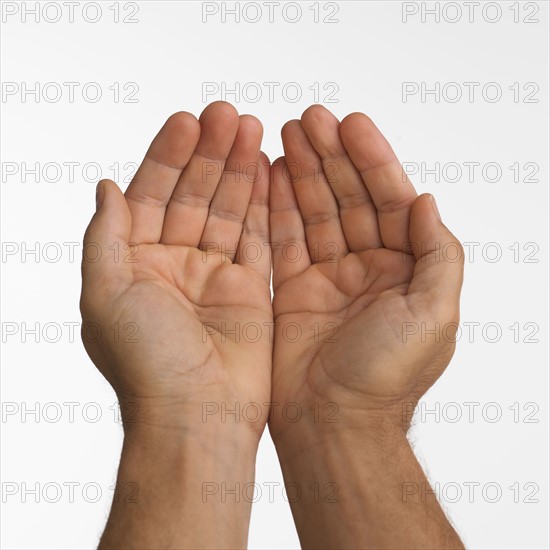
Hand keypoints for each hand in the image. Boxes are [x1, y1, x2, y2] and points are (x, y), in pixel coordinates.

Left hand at [80, 102, 271, 439]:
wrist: (198, 415)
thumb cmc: (146, 362)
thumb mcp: (106, 292)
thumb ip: (106, 236)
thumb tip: (106, 186)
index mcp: (136, 263)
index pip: (151, 194)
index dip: (168, 157)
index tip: (188, 121)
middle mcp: (175, 265)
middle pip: (194, 195)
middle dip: (209, 154)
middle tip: (228, 114)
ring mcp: (215, 275)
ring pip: (228, 210)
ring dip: (238, 170)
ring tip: (252, 128)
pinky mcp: (251, 289)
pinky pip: (258, 237)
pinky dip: (262, 204)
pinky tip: (267, 170)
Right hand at [269, 104, 463, 441]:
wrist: (333, 424)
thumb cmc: (385, 378)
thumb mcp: (434, 313)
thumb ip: (439, 254)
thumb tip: (428, 201)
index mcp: (405, 270)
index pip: (391, 200)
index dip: (372, 160)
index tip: (350, 124)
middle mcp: (367, 268)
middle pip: (349, 198)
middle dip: (331, 156)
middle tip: (309, 118)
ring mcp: (328, 277)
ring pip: (315, 211)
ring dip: (303, 172)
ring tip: (286, 134)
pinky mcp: (293, 290)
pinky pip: (284, 238)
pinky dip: (277, 206)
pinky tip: (271, 174)